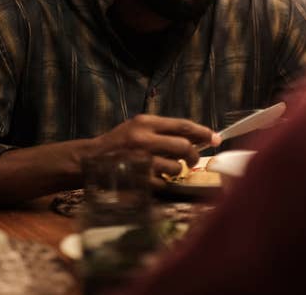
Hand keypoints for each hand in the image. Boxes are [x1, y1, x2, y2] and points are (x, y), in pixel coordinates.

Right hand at [95, 114, 220, 186]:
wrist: (88, 161)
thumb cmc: (117, 143)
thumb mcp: (137, 128)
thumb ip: (162, 130)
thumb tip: (195, 136)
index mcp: (145, 122)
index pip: (182, 125)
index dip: (203, 132)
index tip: (216, 138)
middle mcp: (144, 138)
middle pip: (184, 146)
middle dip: (194, 155)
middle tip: (194, 160)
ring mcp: (141, 160)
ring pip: (176, 167)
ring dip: (177, 170)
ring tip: (169, 169)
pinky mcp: (138, 178)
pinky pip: (164, 182)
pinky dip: (164, 182)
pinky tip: (155, 178)